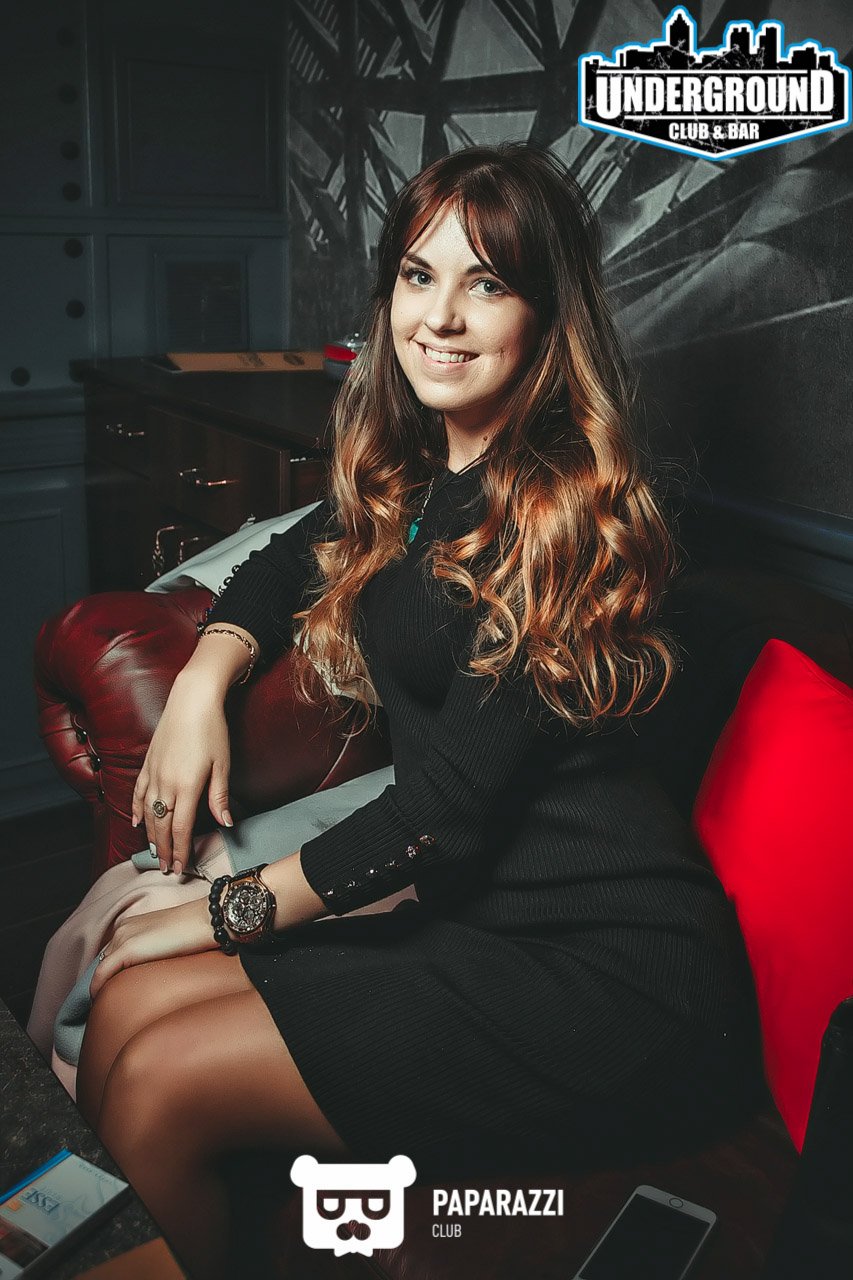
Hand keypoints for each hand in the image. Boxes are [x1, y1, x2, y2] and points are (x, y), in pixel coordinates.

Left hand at [90, 898, 218, 998]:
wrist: (206, 920)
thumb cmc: (195, 933)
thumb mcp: (168, 942)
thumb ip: (153, 952)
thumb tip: (149, 974)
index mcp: (132, 925)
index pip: (113, 953)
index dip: (111, 973)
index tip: (113, 990)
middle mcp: (123, 929)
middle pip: (105, 961)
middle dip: (106, 980)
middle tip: (110, 1001)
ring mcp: (123, 937)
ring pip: (102, 968)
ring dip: (104, 985)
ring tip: (108, 1004)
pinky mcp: (128, 948)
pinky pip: (102, 973)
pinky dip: (97, 988)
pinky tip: (100, 1000)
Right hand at [132, 672, 231, 875]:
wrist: (192, 699)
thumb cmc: (212, 730)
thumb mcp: (222, 764)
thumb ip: (219, 796)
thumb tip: (226, 823)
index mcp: (186, 786)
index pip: (181, 828)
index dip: (180, 851)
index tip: (181, 868)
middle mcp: (166, 783)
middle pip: (162, 826)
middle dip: (164, 850)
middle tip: (167, 870)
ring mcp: (154, 772)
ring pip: (148, 812)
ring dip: (151, 836)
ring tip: (155, 854)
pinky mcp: (148, 762)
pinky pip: (139, 792)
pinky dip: (138, 810)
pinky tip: (138, 823)